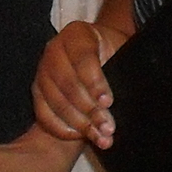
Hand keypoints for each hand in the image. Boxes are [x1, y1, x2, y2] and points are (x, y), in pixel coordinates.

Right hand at [33, 19, 123, 144]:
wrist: (98, 55)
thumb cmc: (113, 53)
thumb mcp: (122, 50)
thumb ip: (125, 64)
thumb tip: (133, 88)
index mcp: (77, 34)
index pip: (83, 58)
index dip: (95, 83)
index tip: (108, 102)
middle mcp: (54, 50)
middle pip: (67, 83)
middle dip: (89, 109)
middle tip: (108, 127)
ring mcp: (42, 71)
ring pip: (55, 101)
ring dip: (79, 123)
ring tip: (100, 137)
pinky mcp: (37, 92)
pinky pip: (43, 114)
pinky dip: (62, 128)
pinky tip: (81, 136)